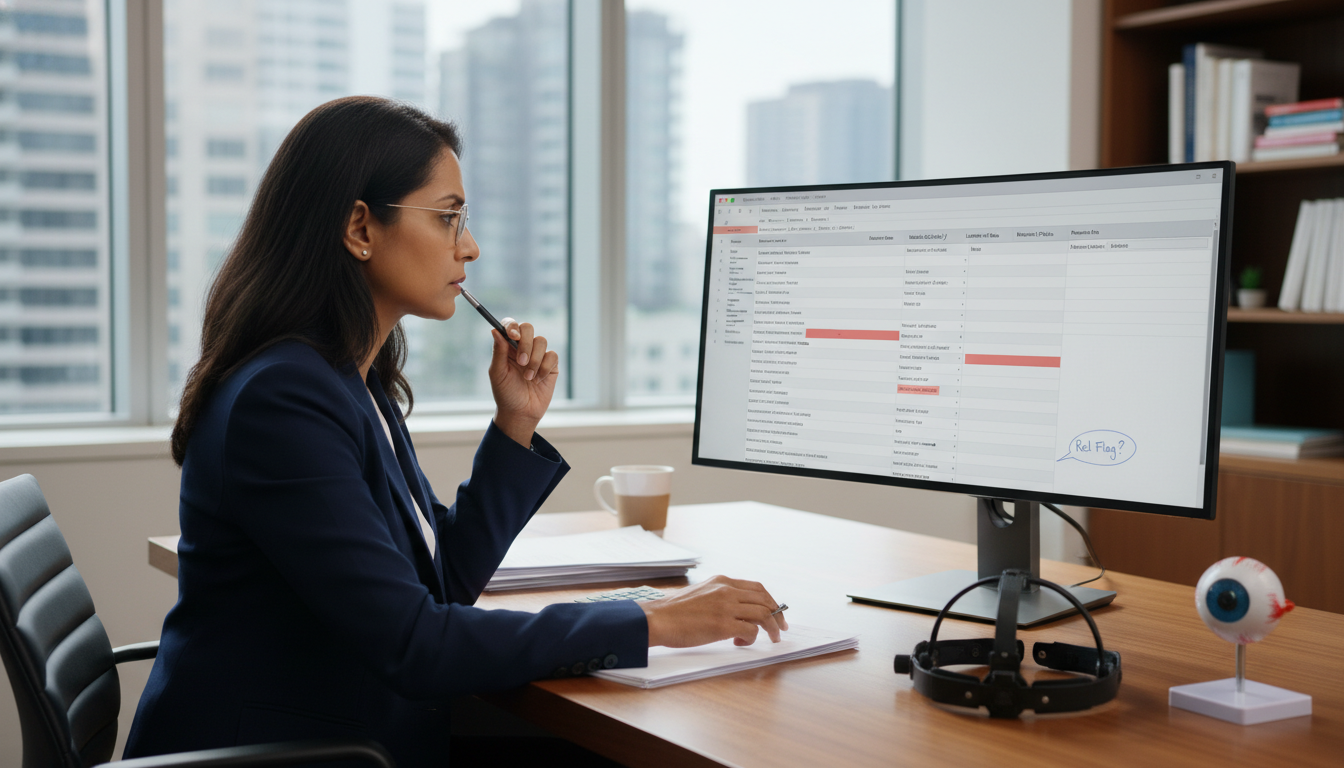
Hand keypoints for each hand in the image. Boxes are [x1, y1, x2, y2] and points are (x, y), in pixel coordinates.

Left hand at [488, 318, 558, 447]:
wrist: (521, 413)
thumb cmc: (505, 394)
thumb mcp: (497, 373)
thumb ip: (498, 351)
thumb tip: (494, 330)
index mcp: (507, 347)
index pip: (510, 326)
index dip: (512, 326)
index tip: (512, 335)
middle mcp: (523, 347)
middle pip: (528, 328)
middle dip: (526, 343)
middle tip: (521, 362)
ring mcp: (538, 355)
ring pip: (542, 341)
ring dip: (534, 360)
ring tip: (528, 377)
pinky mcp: (551, 365)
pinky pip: (552, 356)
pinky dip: (545, 368)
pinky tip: (538, 380)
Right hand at [639, 575, 788, 647]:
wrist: (658, 619)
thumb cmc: (674, 611)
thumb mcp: (701, 593)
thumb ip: (720, 597)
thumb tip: (736, 612)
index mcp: (722, 581)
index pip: (756, 588)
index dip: (770, 600)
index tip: (775, 611)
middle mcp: (727, 591)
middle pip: (764, 600)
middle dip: (778, 615)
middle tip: (781, 628)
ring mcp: (726, 607)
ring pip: (763, 615)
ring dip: (772, 628)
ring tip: (772, 639)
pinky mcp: (723, 625)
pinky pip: (751, 631)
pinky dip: (752, 639)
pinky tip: (741, 644)